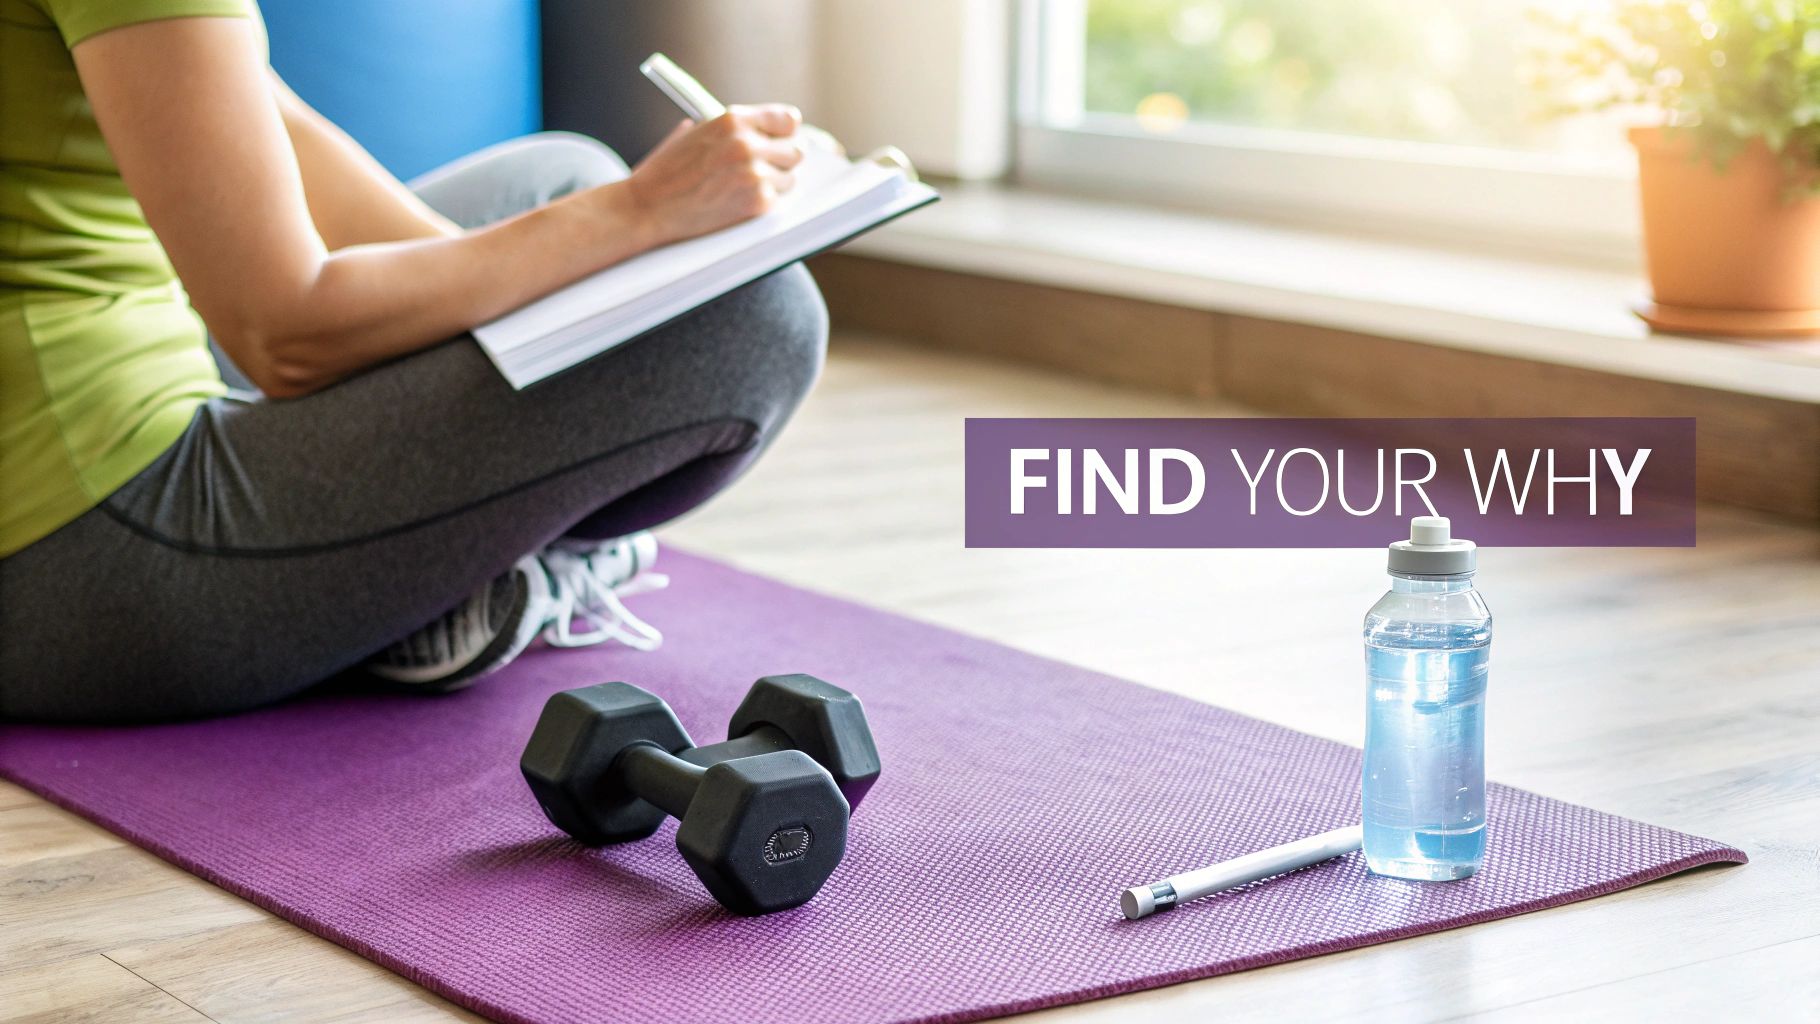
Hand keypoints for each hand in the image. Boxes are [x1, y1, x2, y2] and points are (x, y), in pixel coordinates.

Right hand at [623, 104, 804, 247]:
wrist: (646, 207)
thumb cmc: (667, 173)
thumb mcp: (696, 134)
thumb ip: (731, 130)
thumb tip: (764, 131)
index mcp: (732, 119)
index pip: (787, 120)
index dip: (785, 133)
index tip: (782, 141)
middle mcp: (747, 143)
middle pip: (795, 150)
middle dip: (782, 161)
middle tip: (765, 170)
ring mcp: (754, 173)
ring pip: (789, 179)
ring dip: (773, 185)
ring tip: (744, 189)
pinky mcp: (757, 202)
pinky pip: (778, 201)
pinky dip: (763, 204)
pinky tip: (740, 203)